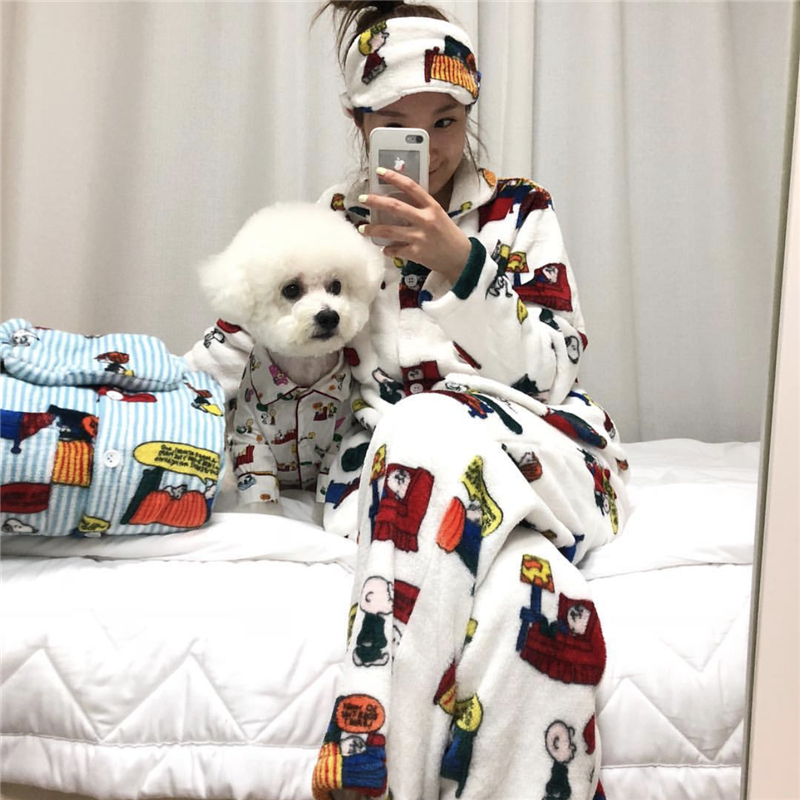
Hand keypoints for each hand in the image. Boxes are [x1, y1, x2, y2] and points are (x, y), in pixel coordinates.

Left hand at [358, 168, 472, 283]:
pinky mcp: (416, 253)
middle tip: (362, 199)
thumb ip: (421, 208)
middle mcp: (425, 220)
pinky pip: (395, 250)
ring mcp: (420, 237)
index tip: (379, 171)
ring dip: (372, 229)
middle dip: (375, 201)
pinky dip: (387, 250)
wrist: (461, 258)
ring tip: (362, 228)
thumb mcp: (439, 215)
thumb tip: (397, 200)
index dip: (394, 177)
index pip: (411, 187)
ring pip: (389, 231)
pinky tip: (384, 249)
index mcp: (432, 207)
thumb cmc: (448, 235)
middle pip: (394, 207)